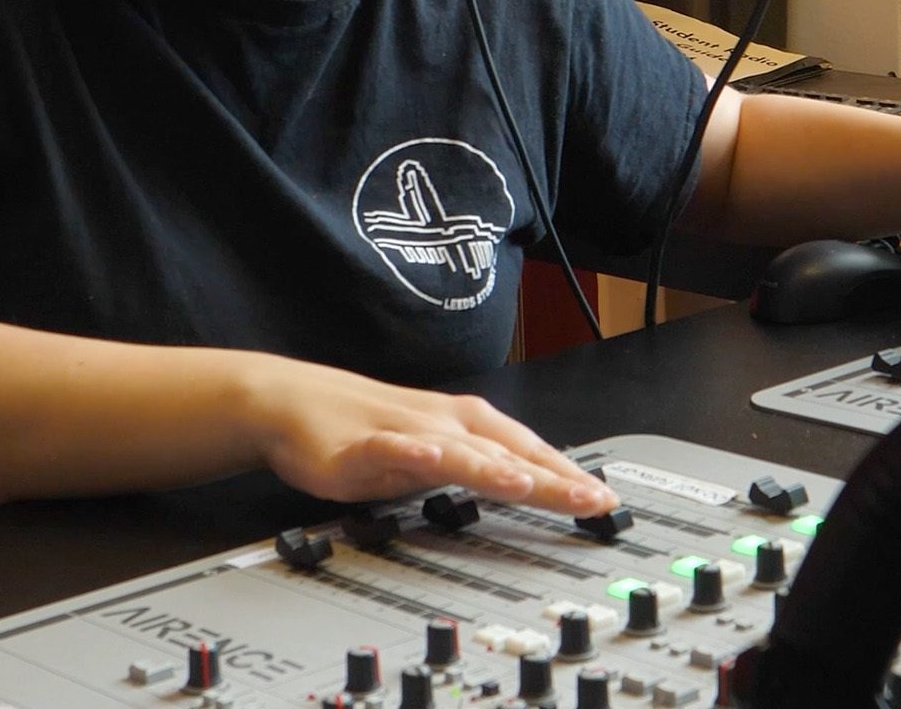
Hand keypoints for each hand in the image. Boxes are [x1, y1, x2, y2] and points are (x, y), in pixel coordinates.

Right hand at [233, 357, 619, 516]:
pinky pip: (392, 448)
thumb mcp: (434, 454)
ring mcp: (405, 433)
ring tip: (530, 484)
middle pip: (508, 454)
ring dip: (495, 467)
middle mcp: (444, 425)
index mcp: (465, 427)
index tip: (606, 500)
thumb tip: (530, 487)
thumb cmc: (365, 428)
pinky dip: (415, 451)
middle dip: (553, 478)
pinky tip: (432, 458)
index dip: (568, 477)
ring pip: (458, 450)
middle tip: (594, 500)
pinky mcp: (361, 445)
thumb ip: (478, 468)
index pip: (529, 453)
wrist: (294, 400)